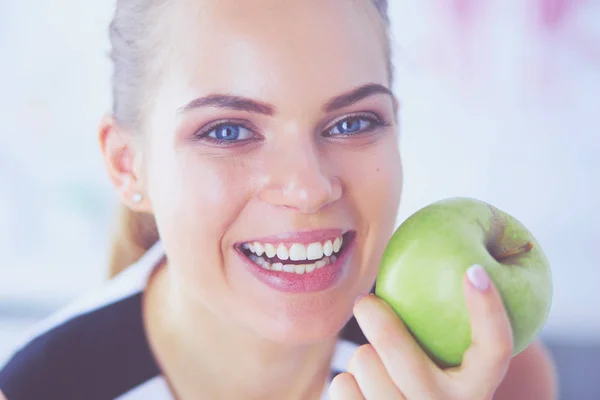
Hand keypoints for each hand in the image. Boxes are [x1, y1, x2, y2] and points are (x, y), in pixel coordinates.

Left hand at [329, 265, 513, 399]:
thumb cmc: (431, 382)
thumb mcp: (452, 368)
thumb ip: (449, 329)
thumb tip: (437, 254)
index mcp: (477, 390)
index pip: (496, 348)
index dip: (488, 309)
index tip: (472, 270)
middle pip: (400, 353)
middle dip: (377, 318)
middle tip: (365, 301)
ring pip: (365, 363)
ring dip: (363, 356)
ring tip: (376, 364)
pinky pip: (343, 386)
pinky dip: (346, 380)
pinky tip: (361, 388)